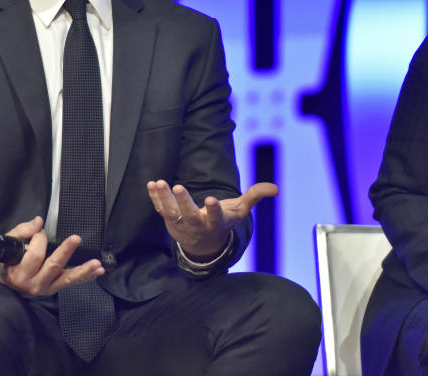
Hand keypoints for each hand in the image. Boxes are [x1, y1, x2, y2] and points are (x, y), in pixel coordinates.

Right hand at [0, 216, 103, 296]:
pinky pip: (72, 283)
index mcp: (19, 273)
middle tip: (76, 239)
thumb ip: (23, 231)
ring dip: (83, 270)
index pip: (34, 256)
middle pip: (53, 266)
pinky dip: (86, 277)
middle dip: (65, 252)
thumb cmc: (6, 261)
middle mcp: (33, 284)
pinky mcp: (54, 288)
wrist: (4, 282)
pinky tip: (97, 271)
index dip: (39, 240)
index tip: (39, 233)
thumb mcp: (9, 243)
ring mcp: (45, 288)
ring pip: (66, 279)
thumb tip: (39, 222)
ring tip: (96, 264)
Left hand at [147, 180, 277, 259]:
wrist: (203, 244)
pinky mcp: (169, 220)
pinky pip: (160, 209)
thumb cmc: (223, 222)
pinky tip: (152, 184)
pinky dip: (155, 197)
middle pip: (189, 215)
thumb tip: (276, 188)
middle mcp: (197, 225)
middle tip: (178, 187)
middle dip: (183, 202)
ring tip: (160, 182)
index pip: (215, 218)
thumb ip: (255, 197)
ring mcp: (181, 224)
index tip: (211, 199)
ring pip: (171, 212)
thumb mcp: (240, 211)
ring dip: (164, 198)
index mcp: (216, 223)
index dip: (213, 210)